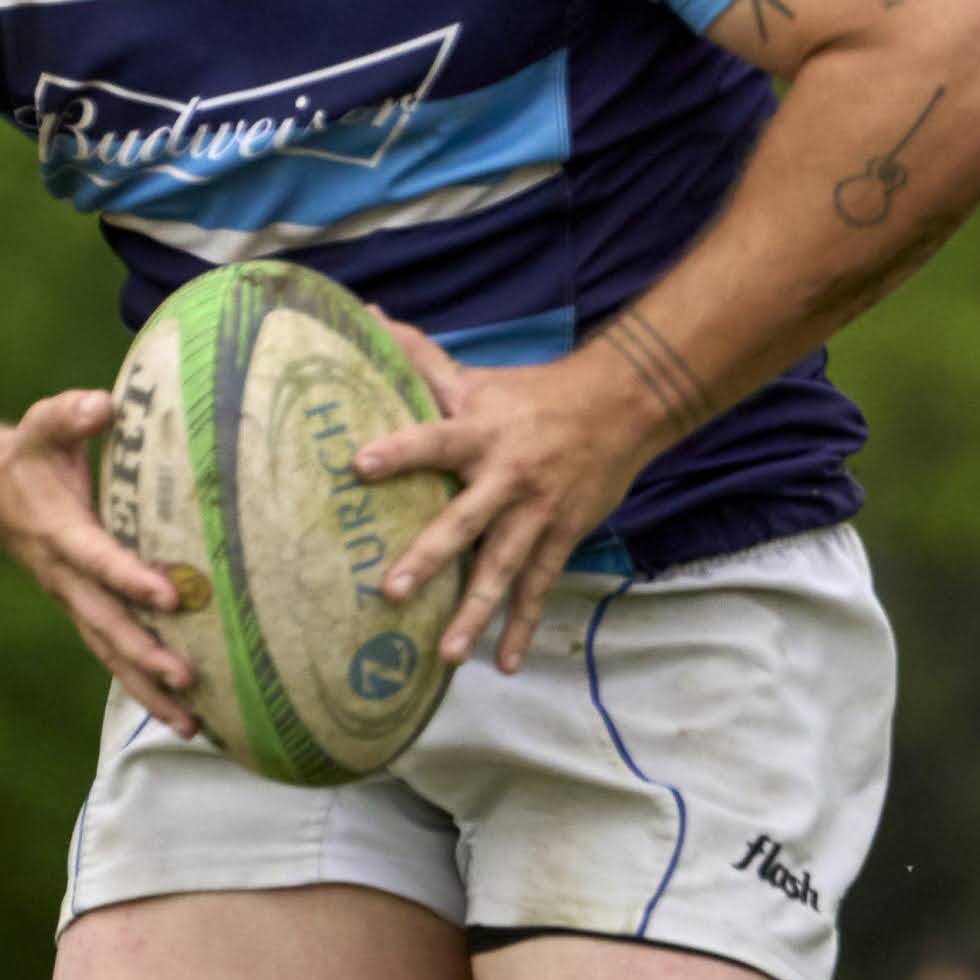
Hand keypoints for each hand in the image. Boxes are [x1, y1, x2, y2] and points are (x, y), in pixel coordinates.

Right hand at [0, 388, 199, 736]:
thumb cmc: (31, 455)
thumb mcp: (43, 425)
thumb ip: (71, 414)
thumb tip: (104, 405)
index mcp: (60, 532)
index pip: (97, 559)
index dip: (129, 578)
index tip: (168, 596)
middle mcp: (66, 578)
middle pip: (106, 625)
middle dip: (145, 655)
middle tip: (188, 679)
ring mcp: (75, 603)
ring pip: (111, 654)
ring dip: (149, 691)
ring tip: (193, 725)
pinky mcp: (86, 615)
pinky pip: (115, 658)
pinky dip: (146, 690)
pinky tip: (188, 718)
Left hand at [352, 324, 668, 673]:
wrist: (620, 406)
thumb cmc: (530, 395)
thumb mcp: (475, 376)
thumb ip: (417, 355)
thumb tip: (364, 315)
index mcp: (480, 433)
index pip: (432, 440)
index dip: (398, 451)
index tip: (359, 466)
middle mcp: (507, 477)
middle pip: (466, 521)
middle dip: (431, 557)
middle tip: (392, 591)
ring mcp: (537, 514)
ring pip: (504, 570)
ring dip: (475, 613)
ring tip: (447, 656)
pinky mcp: (560, 538)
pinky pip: (539, 589)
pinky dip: (524, 628)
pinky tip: (505, 664)